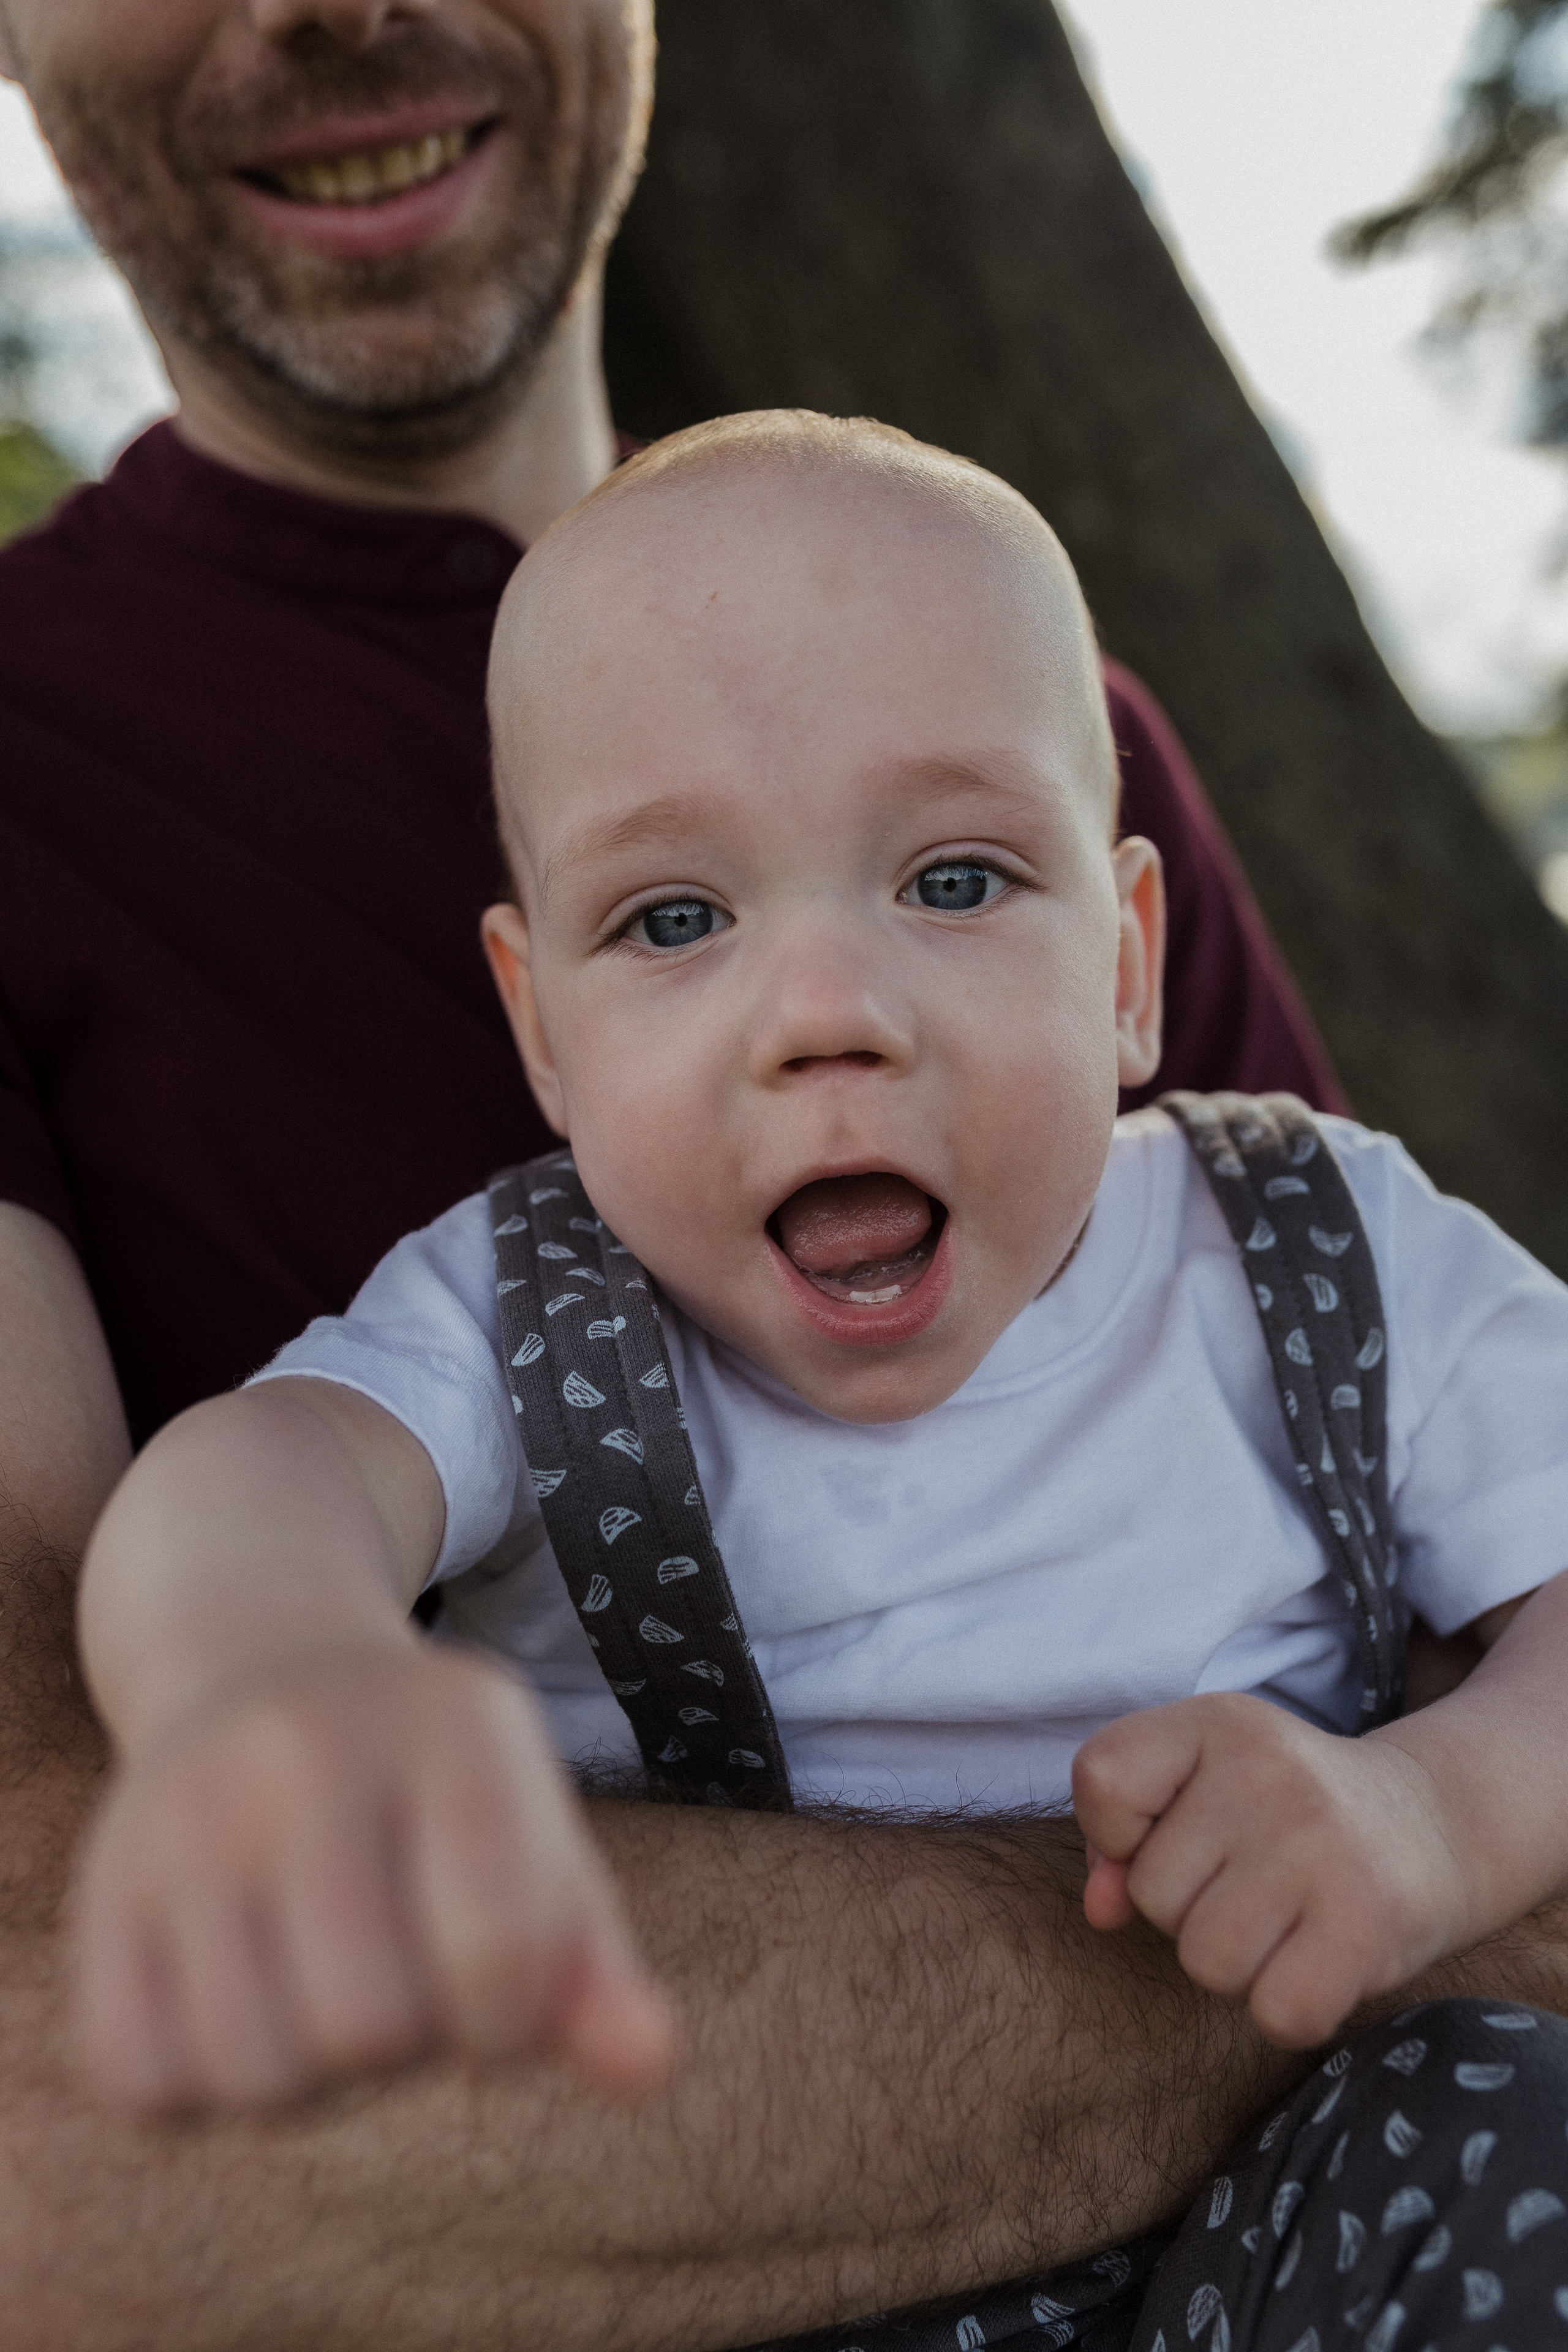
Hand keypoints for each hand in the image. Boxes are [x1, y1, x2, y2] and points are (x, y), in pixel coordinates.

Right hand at [72, 1644, 674, 2109]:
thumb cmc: (435, 1797)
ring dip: (309, 2078)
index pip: (499, 1950)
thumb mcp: (534, 1841)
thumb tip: (650, 2068)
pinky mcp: (103, 1886)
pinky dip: (200, 2084)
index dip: (510, 2020)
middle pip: (371, 2030)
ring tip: (323, 1983)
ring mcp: (189, 1814)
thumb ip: (592, 1965)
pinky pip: (145, 2082)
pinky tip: (240, 1995)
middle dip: (407, 2045)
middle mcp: (306, 1749)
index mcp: (453, 1724)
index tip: (493, 1985)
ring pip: (257, 2077)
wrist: (262, 1673)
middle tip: (398, 1970)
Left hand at [1071, 1693, 1472, 2046]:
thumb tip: (1100, 1911)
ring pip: (1206, 1961)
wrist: (1433, 1826)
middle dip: (1191, 1909)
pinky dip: (1290, 2008)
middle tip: (1256, 1882)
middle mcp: (1271, 1770)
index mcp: (1218, 1722)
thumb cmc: (1286, 1818)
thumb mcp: (1203, 1790)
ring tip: (1287, 1919)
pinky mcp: (1370, 1922)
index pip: (1104, 1780)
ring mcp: (1323, 1844)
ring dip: (1239, 1963)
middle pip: (1152, 1894)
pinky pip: (1277, 2012)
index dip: (1119, 1835)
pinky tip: (1320, 1962)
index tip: (1179, 1837)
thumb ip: (1122, 1840)